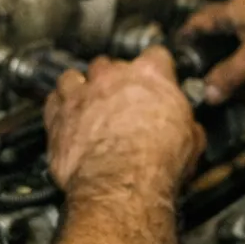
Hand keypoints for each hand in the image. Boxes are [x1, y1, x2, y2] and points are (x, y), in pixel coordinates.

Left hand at [44, 48, 205, 198]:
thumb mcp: (191, 143)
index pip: (156, 56)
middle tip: (123, 101)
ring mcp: (83, 93)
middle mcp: (113, 77)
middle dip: (115, 80)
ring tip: (89, 105)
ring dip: (82, 88)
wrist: (122, 186)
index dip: (157, 70)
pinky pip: (53, 99)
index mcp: (151, 76)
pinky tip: (66, 117)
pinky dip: (58, 106)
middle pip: (111, 64)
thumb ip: (186, 124)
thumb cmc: (156, 165)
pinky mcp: (58, 115)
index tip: (157, 80)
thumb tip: (189, 129)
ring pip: (76, 76)